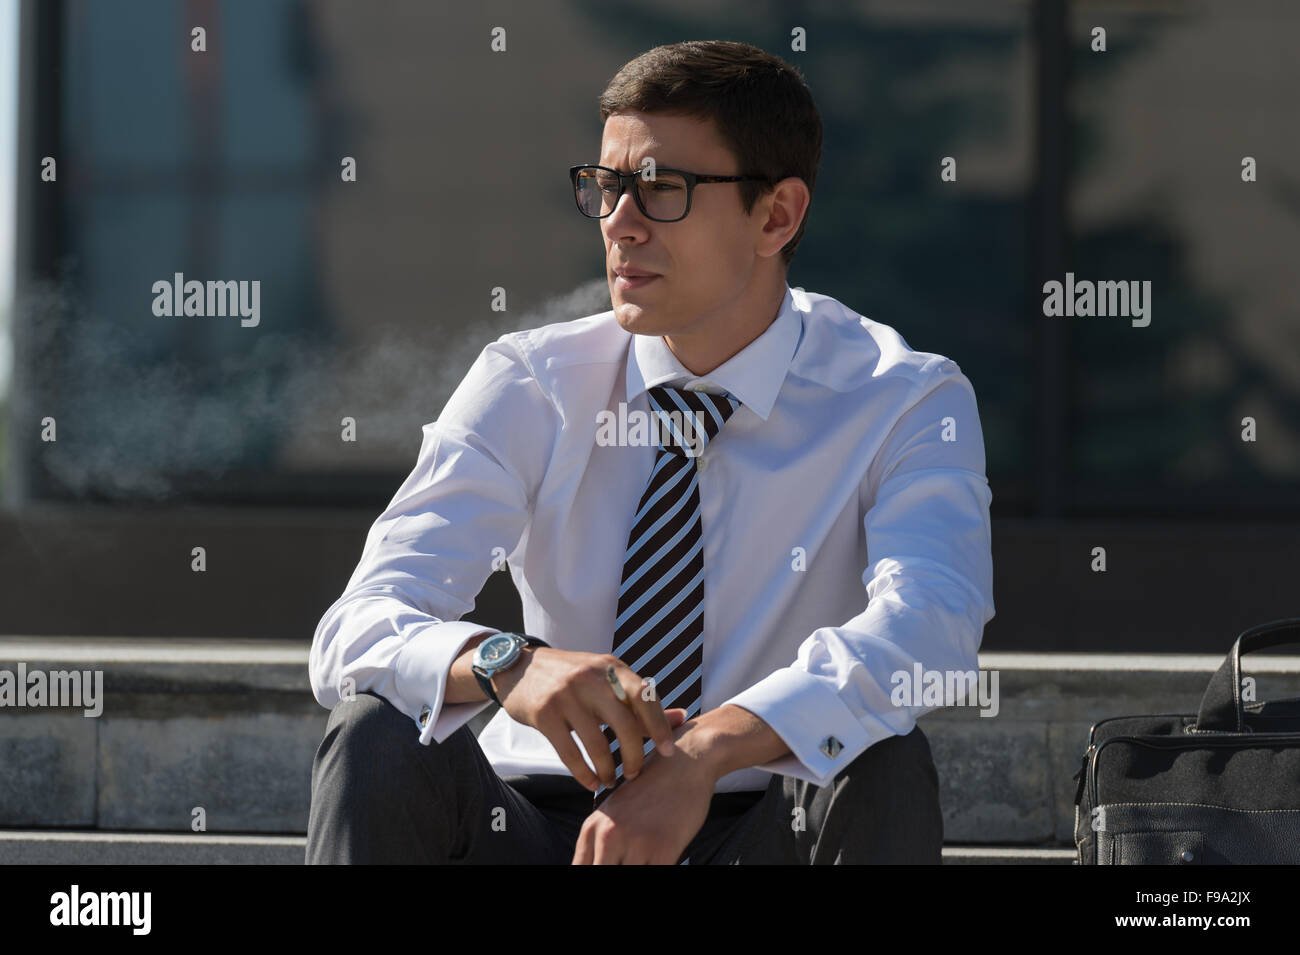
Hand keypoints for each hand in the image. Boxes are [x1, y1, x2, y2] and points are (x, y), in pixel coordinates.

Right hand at [492, 646, 685, 790]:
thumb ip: (642, 702)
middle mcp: (592, 678)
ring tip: (611, 780)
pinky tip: (591, 781)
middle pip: (625, 724)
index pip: (645, 697)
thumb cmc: (573, 678)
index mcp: (612, 668)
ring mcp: (567, 695)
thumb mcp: (607, 680)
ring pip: (597, 743)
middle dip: (634, 756)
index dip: (660, 726)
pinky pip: (569, 752)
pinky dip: (583, 772)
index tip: (668, 752)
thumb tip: (682, 719)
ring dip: (608, 769)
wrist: (520, 667)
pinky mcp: (545, 714)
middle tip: (634, 774)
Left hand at [572, 718, 716, 863]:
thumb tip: (598, 863)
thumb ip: (602, 841)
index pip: (580, 870)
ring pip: (628, 876)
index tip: (614, 865)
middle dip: (618, 871)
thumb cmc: (654, 787)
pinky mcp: (663, 850)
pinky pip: (655, 874)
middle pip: (601, 874)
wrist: (686, 762)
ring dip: (640, 869)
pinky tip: (665, 859)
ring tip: (647, 858)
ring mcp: (635, 843)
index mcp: (593, 828)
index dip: (594, 875)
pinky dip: (658, 870)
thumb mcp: (616, 810)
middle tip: (632, 862)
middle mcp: (608, 835)